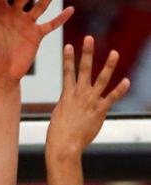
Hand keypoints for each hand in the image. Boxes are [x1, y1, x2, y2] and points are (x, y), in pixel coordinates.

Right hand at [47, 36, 130, 156]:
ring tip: (115, 53)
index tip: (69, 46)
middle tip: (89, 38)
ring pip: (101, 79)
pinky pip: (112, 98)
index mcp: (67, 96)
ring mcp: (90, 102)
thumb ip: (66, 105)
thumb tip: (68, 103)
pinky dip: (120, 90)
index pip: (67, 72)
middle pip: (84, 69)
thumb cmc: (58, 135)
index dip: (68, 58)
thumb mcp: (58, 116)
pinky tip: (127, 81)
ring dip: (109, 65)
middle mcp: (79, 95)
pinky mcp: (99, 111)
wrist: (64, 146)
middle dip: (87, 53)